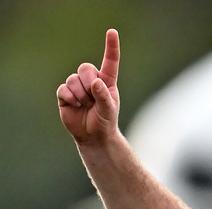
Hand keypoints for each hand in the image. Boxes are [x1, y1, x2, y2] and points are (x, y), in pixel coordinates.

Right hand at [57, 29, 120, 144]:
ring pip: (73, 79)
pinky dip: (69, 97)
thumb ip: (104, 96)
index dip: (111, 47)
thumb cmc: (105, 121)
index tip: (112, 32)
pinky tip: (74, 105)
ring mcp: (77, 87)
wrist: (93, 136)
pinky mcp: (65, 94)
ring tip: (84, 105)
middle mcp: (92, 81)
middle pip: (85, 68)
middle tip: (92, 98)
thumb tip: (95, 82)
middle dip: (88, 81)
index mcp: (107, 81)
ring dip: (80, 94)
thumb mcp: (109, 110)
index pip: (110, 61)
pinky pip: (63, 89)